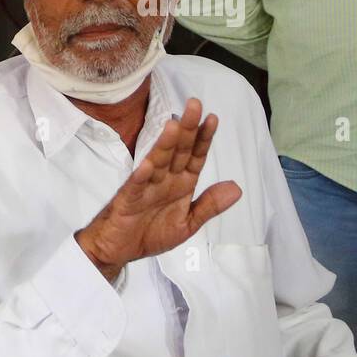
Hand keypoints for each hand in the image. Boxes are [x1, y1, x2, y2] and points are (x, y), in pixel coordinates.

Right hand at [75, 97, 241, 281]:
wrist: (118, 251)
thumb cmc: (150, 234)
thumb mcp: (187, 223)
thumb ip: (209, 205)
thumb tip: (237, 187)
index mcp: (181, 184)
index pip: (194, 157)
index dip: (203, 139)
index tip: (213, 118)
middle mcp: (164, 180)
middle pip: (177, 151)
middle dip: (187, 129)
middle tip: (194, 105)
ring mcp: (145, 188)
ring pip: (157, 162)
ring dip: (165, 145)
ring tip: (173, 126)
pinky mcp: (128, 200)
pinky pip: (136, 187)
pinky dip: (141, 176)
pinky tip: (148, 165)